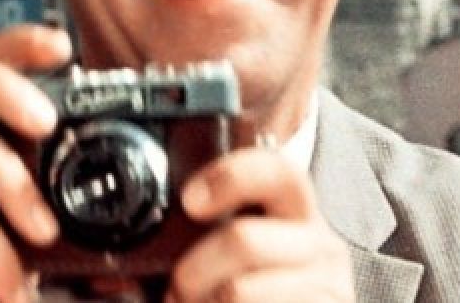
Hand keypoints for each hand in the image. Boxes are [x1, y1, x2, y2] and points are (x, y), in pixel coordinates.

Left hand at [167, 146, 352, 301]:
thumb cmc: (242, 288)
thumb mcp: (227, 248)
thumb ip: (203, 230)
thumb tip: (132, 241)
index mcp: (293, 211)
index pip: (275, 169)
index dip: (230, 177)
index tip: (191, 202)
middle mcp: (318, 241)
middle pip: (243, 240)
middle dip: (194, 272)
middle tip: (180, 290)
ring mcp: (328, 284)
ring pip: (238, 290)